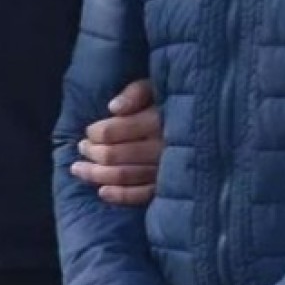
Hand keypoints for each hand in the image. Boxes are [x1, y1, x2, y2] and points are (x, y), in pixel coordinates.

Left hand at [71, 80, 162, 205]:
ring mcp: (164, 169)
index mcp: (156, 120)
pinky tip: (102, 192)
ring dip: (95, 174)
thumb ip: (134, 94)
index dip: (94, 133)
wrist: (205, 127)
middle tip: (82, 148)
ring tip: (79, 169)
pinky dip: (119, 196)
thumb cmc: (171, 104)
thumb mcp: (155, 88)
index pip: (112, 131)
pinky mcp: (167, 186)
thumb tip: (113, 108)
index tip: (89, 132)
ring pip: (122, 176)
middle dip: (91, 153)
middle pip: (112, 155)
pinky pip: (140, 195)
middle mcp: (160, 147)